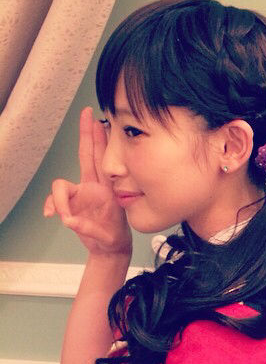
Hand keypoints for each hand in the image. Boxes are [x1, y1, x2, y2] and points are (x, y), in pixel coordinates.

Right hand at [44, 107, 131, 256]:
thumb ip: (89, 228)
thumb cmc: (114, 239)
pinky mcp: (72, 203)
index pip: (102, 160)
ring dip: (59, 199)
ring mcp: (82, 194)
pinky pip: (56, 200)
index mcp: (108, 190)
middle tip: (87, 114)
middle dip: (86, 134)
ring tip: (63, 218)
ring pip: (62, 183)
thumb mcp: (109, 237)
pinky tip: (54, 217)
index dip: (98, 140)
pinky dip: (53, 206)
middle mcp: (95, 187)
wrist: (109, 250)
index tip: (96, 120)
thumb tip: (70, 221)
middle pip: (87, 155)